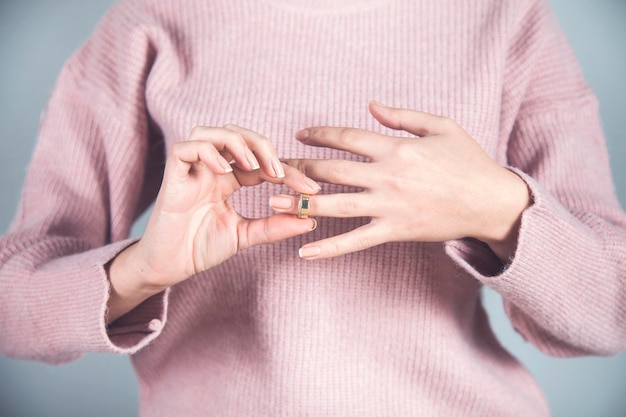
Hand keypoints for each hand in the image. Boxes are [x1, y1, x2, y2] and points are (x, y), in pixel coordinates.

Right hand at [107, 125, 319, 321]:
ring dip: (236, 142)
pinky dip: (206, 151)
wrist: (168, 268)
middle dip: (262, 145)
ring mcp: (191, 171)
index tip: (310, 188)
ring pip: (209, 132)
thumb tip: (309, 221)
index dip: (287, 170)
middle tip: (279, 171)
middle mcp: (210, 169)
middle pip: (236, 135)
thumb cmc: (200, 248)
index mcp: (228, 180)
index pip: (260, 162)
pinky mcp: (172, 177)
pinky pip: (184, 149)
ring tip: (252, 166)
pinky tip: (224, 170)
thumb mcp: (244, 236)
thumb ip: (273, 227)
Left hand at [273, 102, 529, 260]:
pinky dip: (329, 248)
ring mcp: (388, 206)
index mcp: (396, 148)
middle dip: (298, 170)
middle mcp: (387, 177)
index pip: (346, 138)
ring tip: (272, 206)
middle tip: (274, 170)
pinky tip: (304, 253)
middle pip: (330, 172)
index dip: (319, 134)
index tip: (300, 135)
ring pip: (335, 206)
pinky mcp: (394, 230)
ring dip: (301, 206)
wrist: (491, 202)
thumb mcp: (441, 126)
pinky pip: (355, 241)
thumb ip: (403, 115)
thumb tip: (370, 105)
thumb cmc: (468, 161)